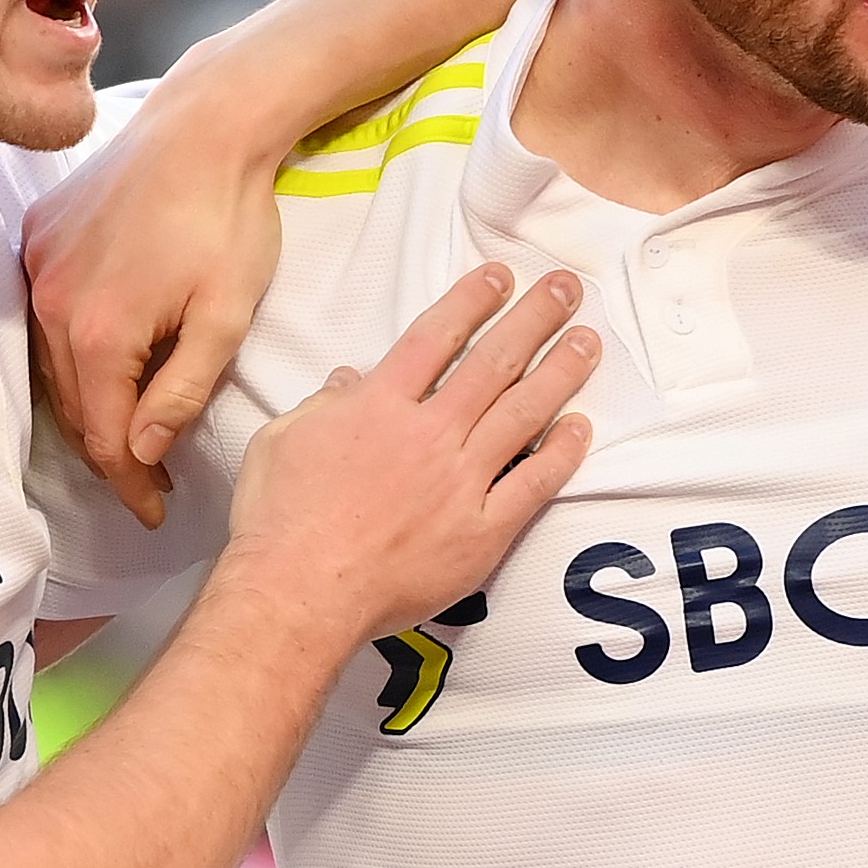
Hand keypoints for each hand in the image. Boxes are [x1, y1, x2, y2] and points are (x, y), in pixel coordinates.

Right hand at [27, 67, 288, 526]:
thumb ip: (181, 392)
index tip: (155, 510)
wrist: (207, 124)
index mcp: (97, 333)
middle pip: (74, 408)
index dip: (130, 484)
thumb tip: (143, 452)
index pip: (104, 437)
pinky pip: (47, 314)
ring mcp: (37, 265)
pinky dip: (74, 348)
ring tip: (132, 431)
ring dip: (92, 401)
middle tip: (149, 483)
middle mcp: (50, 303)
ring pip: (56, 364)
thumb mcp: (226, 316)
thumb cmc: (230, 216)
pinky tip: (107, 360)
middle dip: (112, 452)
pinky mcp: (39, 235)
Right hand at [226, 264, 596, 642]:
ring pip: (523, 414)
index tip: (501, 277)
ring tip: (588, 343)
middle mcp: (429, 434)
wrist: (299, 590)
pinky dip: (561, 455)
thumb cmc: (280, 519)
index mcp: (379, 405)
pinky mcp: (481, 532)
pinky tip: (580, 428)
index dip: (473, 301)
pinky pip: (532, 485)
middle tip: (567, 290)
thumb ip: (322, 404)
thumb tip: (347, 381)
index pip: (436, 336)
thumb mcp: (281, 439)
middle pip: (493, 363)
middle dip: (535, 320)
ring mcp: (461, 482)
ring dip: (559, 373)